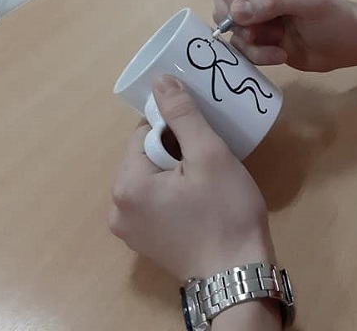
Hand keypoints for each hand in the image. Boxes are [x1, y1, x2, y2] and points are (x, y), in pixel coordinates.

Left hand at [108, 76, 275, 282]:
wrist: (239, 275)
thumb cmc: (226, 212)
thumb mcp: (209, 155)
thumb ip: (183, 115)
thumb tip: (160, 81)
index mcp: (126, 185)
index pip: (145, 133)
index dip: (176, 130)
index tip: (203, 141)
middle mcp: (117, 209)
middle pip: (146, 156)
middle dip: (176, 152)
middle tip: (209, 164)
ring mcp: (129, 231)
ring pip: (151, 178)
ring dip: (176, 172)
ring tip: (208, 184)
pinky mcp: (145, 243)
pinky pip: (154, 202)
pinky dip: (174, 195)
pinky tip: (200, 203)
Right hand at [212, 0, 356, 71]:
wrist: (347, 47)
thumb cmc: (337, 16)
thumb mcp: (311, 1)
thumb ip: (274, 0)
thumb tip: (235, 10)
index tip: (234, 2)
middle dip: (232, 13)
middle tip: (252, 31)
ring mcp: (252, 5)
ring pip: (224, 18)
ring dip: (247, 36)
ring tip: (276, 43)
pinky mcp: (253, 30)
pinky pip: (236, 41)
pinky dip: (254, 52)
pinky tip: (279, 55)